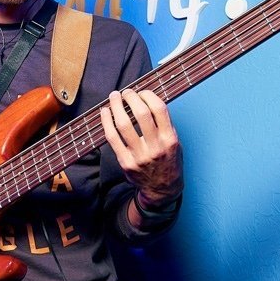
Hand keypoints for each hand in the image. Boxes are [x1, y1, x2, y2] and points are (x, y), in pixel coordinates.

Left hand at [100, 88, 183, 207]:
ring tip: (114, 97)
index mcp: (169, 139)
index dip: (148, 95)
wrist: (162, 189)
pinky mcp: (125, 162)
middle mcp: (155, 147)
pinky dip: (106, 122)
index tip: (142, 91)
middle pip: (141, 114)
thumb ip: (164, 124)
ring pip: (124, 124)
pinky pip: (112, 138)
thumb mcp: (174, 143)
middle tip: (126, 92)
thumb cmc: (168, 162)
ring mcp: (139, 155)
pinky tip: (105, 112)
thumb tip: (146, 101)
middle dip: (131, 98)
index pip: (159, 109)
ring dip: (116, 106)